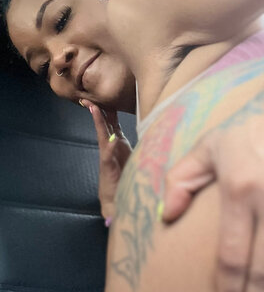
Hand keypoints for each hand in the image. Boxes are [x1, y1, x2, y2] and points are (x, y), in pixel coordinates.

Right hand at [84, 101, 132, 220]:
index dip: (108, 108)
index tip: (107, 94)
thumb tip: (144, 127)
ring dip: (98, 123)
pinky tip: (111, 141)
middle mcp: (110, 146)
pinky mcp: (108, 167)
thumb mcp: (132, 153)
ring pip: (102, 136)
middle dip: (97, 110)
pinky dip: (110, 148)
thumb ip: (132, 141)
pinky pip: (108, 156)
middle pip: (103, 124)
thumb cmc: (125, 174)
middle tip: (91, 96)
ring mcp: (108, 156)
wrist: (117, 197)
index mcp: (117, 141)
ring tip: (95, 109)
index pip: (111, 121)